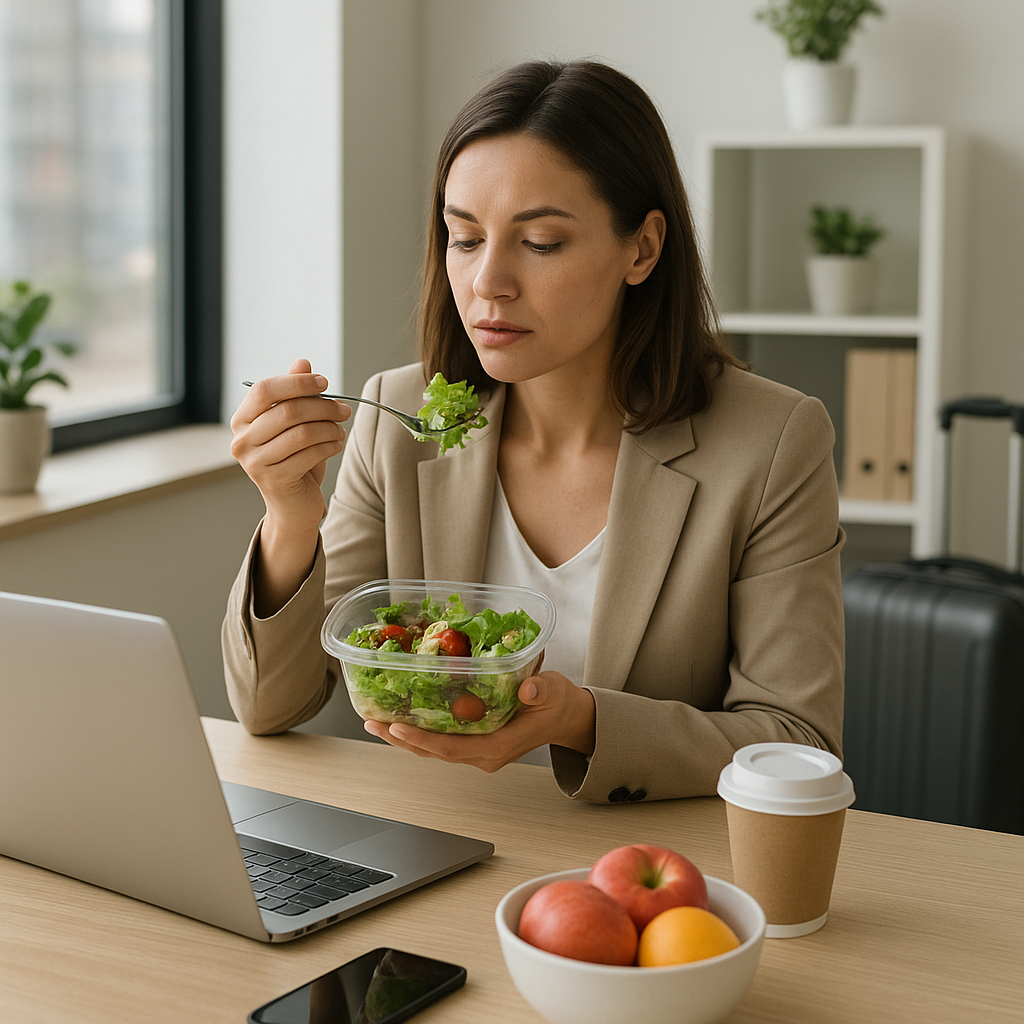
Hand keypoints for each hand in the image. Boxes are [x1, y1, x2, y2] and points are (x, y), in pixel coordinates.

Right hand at [230, 359, 349, 531]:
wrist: (292, 503)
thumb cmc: (293, 458)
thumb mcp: (294, 423)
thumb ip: (294, 393)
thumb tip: (303, 363)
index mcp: (241, 419)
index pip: (263, 389)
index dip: (297, 382)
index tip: (324, 382)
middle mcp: (241, 440)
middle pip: (287, 411)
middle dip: (322, 407)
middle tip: (343, 410)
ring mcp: (254, 462)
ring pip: (301, 433)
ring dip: (329, 428)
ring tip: (341, 429)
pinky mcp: (274, 480)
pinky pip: (310, 454)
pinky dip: (330, 446)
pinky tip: (337, 444)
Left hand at [362, 671, 595, 772]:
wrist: (565, 716)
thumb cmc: (558, 702)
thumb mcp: (553, 691)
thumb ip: (540, 690)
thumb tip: (526, 689)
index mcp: (498, 747)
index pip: (452, 748)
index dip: (423, 739)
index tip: (398, 726)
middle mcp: (483, 754)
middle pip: (434, 752)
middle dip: (402, 738)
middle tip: (373, 721)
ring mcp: (477, 750)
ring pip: (433, 748)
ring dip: (404, 736)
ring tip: (376, 721)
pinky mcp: (475, 742)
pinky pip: (441, 740)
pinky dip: (419, 730)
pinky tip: (400, 718)